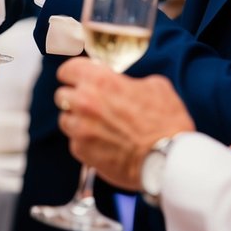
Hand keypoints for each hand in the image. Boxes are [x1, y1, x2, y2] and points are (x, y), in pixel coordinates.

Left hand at [54, 58, 193, 189]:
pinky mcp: (82, 151)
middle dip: (74, 98)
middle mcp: (85, 102)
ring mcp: (81, 128)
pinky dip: (85, 143)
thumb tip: (126, 85)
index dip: (73, 74)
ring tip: (97, 127)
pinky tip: (103, 144)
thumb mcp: (156, 87)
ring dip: (77, 122)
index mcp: (101, 80)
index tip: (76, 79)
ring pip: (65, 120)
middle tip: (90, 105)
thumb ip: (132, 81)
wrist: (169, 160)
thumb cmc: (166, 122)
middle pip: (62, 95)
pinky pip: (75, 143)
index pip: (68, 70)